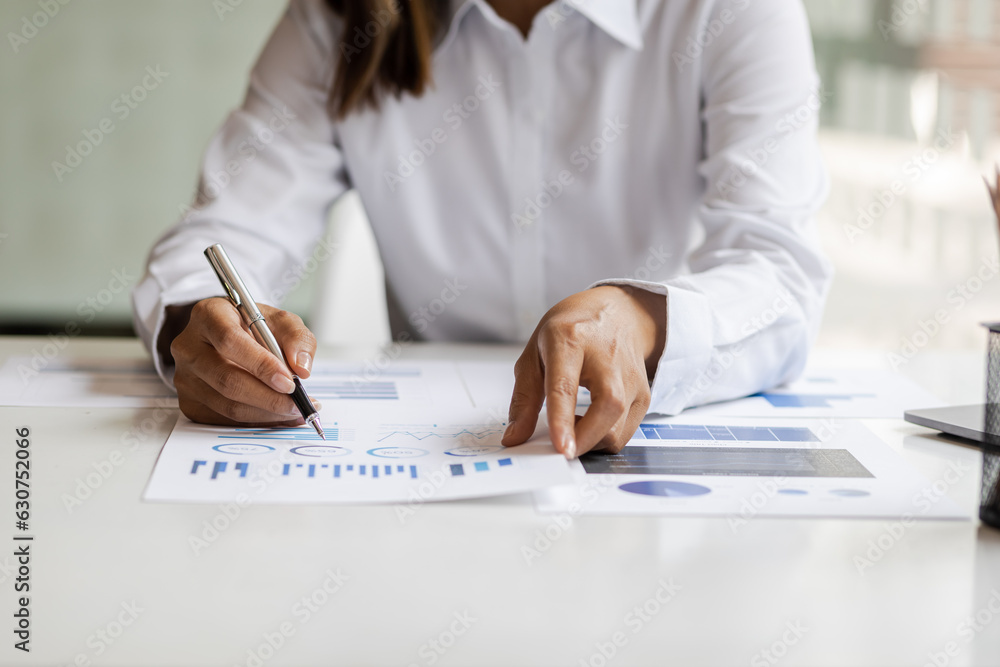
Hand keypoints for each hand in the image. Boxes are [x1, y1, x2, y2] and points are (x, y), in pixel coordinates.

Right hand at [164, 298, 317, 425]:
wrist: (228, 335)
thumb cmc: (253, 326)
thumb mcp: (280, 320)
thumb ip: (296, 338)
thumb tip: (301, 369)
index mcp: (208, 315)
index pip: (230, 341)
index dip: (261, 364)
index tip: (289, 381)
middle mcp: (189, 346)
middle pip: (227, 380)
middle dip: (269, 398)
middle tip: (298, 404)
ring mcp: (184, 377)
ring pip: (228, 405)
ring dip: (267, 414)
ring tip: (296, 411)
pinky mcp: (189, 402)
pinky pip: (225, 420)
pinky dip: (257, 422)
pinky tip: (280, 416)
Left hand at [501, 285, 665, 457]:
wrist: (618, 312)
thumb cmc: (573, 330)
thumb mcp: (535, 353)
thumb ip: (523, 399)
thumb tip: (515, 437)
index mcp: (570, 340)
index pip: (566, 385)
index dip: (562, 419)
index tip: (560, 447)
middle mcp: (607, 357)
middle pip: (607, 408)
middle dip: (583, 440)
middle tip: (559, 448)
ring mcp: (632, 377)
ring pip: (618, 428)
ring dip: (590, 442)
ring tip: (573, 425)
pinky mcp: (644, 395)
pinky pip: (625, 432)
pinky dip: (603, 438)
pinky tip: (590, 422)